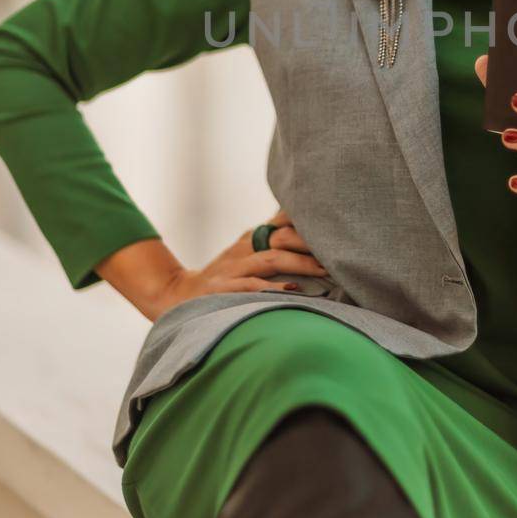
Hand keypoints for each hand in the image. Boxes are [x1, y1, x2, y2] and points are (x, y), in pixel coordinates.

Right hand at [150, 210, 328, 320]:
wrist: (178, 295)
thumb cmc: (224, 276)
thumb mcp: (245, 253)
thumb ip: (272, 240)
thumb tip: (305, 228)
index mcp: (251, 239)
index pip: (282, 222)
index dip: (307, 222)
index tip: (335, 224)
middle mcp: (243, 249)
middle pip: (281, 237)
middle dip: (309, 243)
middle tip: (338, 250)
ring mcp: (233, 269)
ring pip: (270, 260)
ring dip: (299, 264)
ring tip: (324, 270)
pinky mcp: (223, 291)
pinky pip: (252, 287)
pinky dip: (273, 288)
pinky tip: (293, 289)